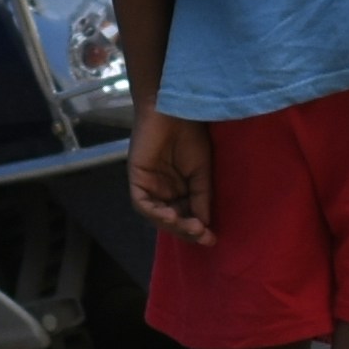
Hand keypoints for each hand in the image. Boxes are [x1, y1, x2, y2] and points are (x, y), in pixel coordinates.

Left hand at [128, 108, 216, 245]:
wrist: (176, 110)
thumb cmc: (191, 135)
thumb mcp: (202, 171)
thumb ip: (201, 197)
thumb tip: (205, 224)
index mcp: (179, 189)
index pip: (186, 217)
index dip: (197, 230)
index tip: (212, 238)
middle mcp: (163, 191)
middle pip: (171, 220)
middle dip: (186, 230)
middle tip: (202, 234)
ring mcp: (148, 186)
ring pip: (156, 215)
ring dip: (172, 225)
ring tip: (190, 227)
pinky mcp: (137, 179)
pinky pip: (142, 204)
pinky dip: (155, 212)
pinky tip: (170, 215)